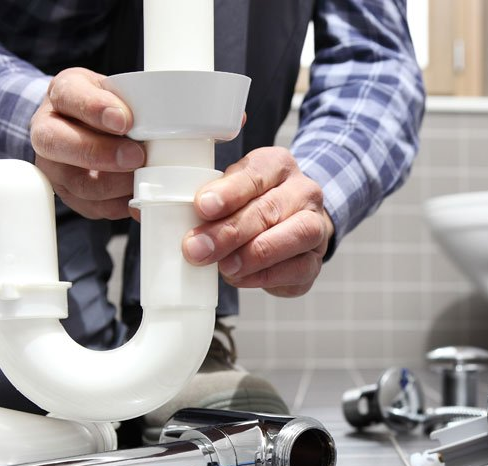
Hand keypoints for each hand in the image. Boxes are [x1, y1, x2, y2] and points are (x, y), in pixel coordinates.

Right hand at [30, 67, 144, 219]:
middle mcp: (48, 131)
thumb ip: (131, 101)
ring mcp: (55, 167)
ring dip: (116, 184)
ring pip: (78, 183)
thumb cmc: (108, 106)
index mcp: (62, 94)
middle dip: (100, 153)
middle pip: (57, 144)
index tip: (123, 119)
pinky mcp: (72, 196)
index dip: (94, 109)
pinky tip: (139, 194)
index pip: (68, 96)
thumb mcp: (118, 89)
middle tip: (136, 156)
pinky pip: (95, 207)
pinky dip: (121, 204)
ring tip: (142, 177)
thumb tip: (155, 126)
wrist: (92, 127)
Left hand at [183, 147, 333, 297]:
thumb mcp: (231, 191)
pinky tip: (240, 277)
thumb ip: (209, 202)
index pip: (255, 174)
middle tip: (197, 249)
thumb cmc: (253, 206)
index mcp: (278, 165)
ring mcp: (316, 226)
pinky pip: (297, 269)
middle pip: (269, 209)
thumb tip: (172, 221)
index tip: (202, 207)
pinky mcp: (315, 261)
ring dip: (254, 254)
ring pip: (294, 236)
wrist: (294, 226)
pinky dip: (265, 276)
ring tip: (224, 267)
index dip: (228, 192)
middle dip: (230, 231)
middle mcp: (304, 192)